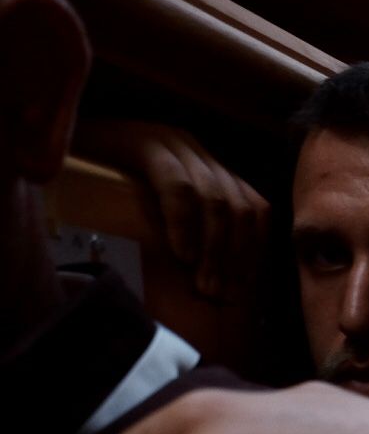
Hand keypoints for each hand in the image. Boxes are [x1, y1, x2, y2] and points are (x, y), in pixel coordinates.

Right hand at [75, 118, 270, 300]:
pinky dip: (185, 223)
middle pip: (239, 207)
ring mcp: (173, 144)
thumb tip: (212, 287)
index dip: (254, 249)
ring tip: (203, 284)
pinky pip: (177, 186)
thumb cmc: (101, 187)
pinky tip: (182, 254)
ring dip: (214, 249)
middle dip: (234, 256)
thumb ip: (186, 233)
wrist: (49, 139)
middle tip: (218, 294)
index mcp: (208, 167)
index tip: (243, 287)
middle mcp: (197, 151)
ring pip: (216, 199)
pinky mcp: (144, 142)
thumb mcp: (154, 210)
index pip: (254, 207)